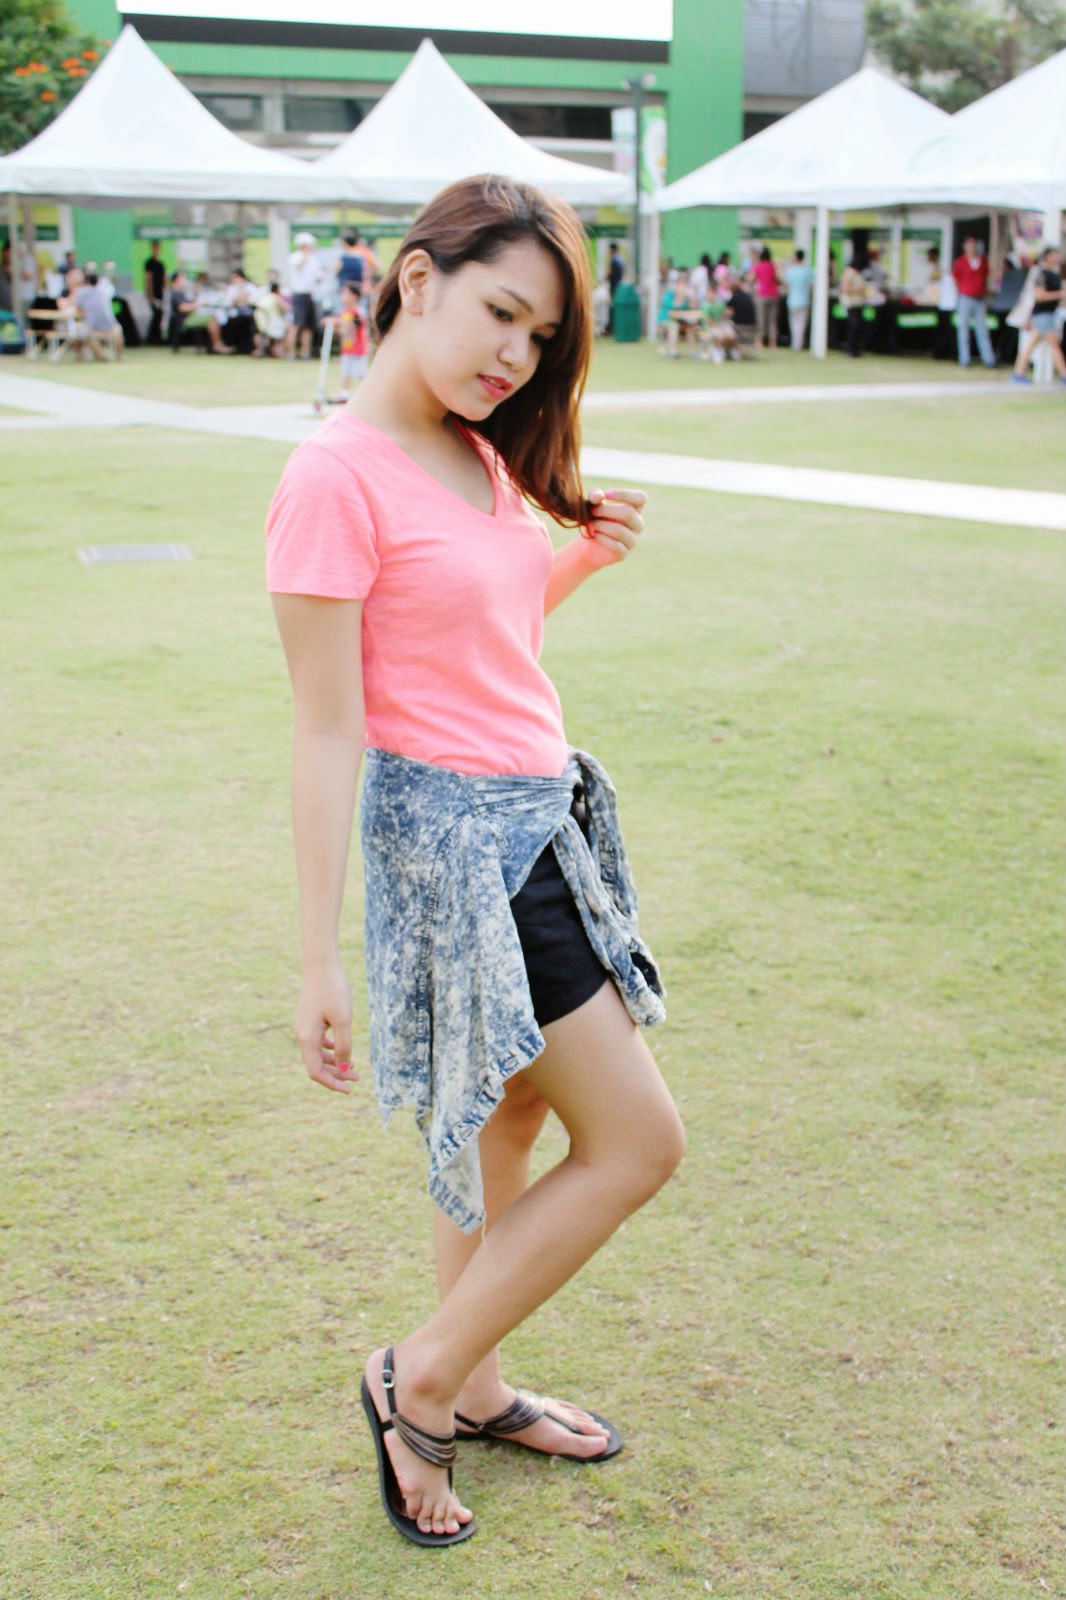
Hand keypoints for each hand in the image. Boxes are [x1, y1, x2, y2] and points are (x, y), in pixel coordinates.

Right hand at [295, 964, 356, 1092]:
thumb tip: (345, 1069)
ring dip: (334, 1063)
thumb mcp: (343, 1020)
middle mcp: (302, 1036)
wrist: (321, 966)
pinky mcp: (309, 1019)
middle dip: (336, 1074)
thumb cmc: (333, 991)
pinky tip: (341, 1048)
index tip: (349, 1089)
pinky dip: (329, 1050)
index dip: (332, 1083)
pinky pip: (317, 1042)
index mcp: (307, 1039)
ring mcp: (304, 1027)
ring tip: (354, 1067)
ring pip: (317, 1054)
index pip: (315, 1072)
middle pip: (316, 1065)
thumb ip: (344, 1046)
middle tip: (357, 1078)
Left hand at [581, 487, 646, 564]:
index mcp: (635, 509)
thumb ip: (595, 497)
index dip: (625, 494)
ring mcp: (632, 540)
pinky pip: (616, 546)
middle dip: (607, 510)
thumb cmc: (595, 518)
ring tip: (590, 523)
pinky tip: (593, 534)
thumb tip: (598, 496)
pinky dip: (602, 538)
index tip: (606, 494)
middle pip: (629, 513)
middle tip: (592, 511)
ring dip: (601, 525)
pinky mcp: (623, 553)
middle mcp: (638, 524)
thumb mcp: (593, 504)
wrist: (589, 544)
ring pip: (620, 531)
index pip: (641, 498)